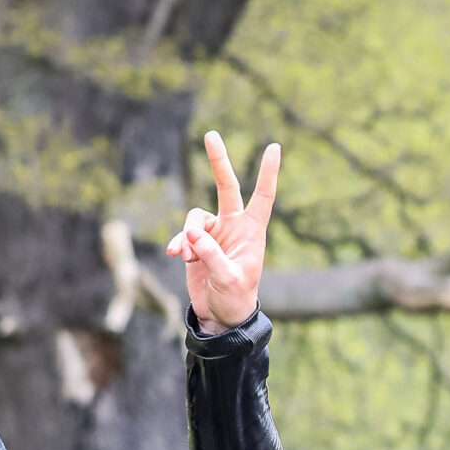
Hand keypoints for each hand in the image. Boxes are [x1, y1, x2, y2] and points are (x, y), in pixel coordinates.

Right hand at [166, 132, 278, 334]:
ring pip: (194, 218)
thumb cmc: (235, 298)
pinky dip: (178, 243)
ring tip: (186, 256)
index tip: (274, 146)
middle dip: (218, 161)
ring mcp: (215, 232)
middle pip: (226, 187)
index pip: (263, 197)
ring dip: (188, 235)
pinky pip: (183, 234)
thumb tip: (192, 233)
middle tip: (211, 134)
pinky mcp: (197, 242)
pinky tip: (176, 255)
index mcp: (253, 232)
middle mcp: (234, 226)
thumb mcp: (228, 280)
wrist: (221, 314)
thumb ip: (212, 256)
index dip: (268, 173)